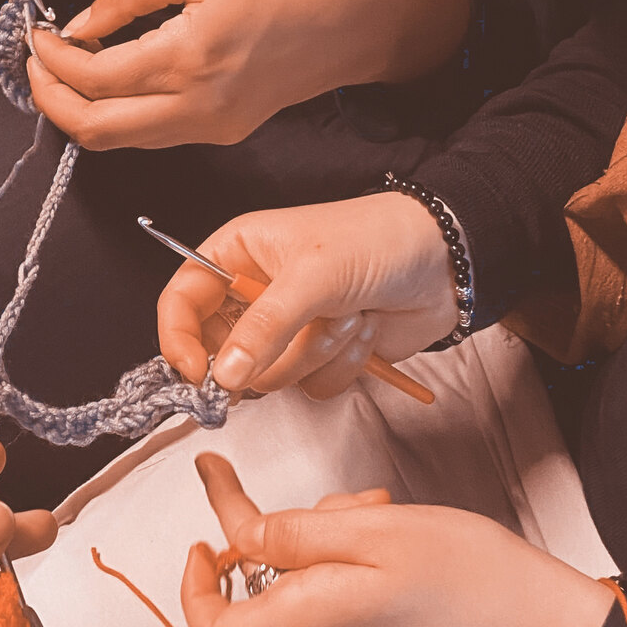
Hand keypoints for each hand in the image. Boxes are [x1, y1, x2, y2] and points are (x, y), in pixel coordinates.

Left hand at [25, 0, 469, 149]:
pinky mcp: (226, 131)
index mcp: (191, 58)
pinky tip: (112, 76)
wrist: (364, 13)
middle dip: (51, 100)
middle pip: (96, 131)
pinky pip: (154, 135)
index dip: (52, 60)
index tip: (37, 34)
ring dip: (83, 111)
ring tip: (65, 68)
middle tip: (35, 62)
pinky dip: (120, 112)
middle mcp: (199, 108)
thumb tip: (80, 23)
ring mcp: (214, 128)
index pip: (94, 78)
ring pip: (123, 142)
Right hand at [157, 194, 458, 393]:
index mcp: (238, 252)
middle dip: (267, 353)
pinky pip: (312, 386)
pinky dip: (343, 364)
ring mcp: (290, 327)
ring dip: (317, 352)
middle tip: (295, 337)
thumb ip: (263, 327)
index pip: (181, 301)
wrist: (446, 260)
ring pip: (272, 375)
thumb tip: (223, 377)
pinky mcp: (323, 354)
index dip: (180, 341)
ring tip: (349, 314)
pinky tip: (366, 328)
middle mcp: (256, 292)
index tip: (198, 375)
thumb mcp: (313, 276)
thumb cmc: (376, 240)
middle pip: (223, 351)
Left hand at [183, 455, 613, 626]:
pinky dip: (350, 564)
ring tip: (386, 516)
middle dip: (291, 534)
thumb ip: (294, 535)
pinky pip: (332, 602)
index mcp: (312, 626)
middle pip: (263, 591)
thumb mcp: (373, 530)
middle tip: (353, 502)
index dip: (194, 588)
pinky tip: (395, 544)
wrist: (538, 624)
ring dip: (329, 541)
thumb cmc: (468, 573)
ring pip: (301, 587)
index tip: (202, 538)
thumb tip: (235, 535)